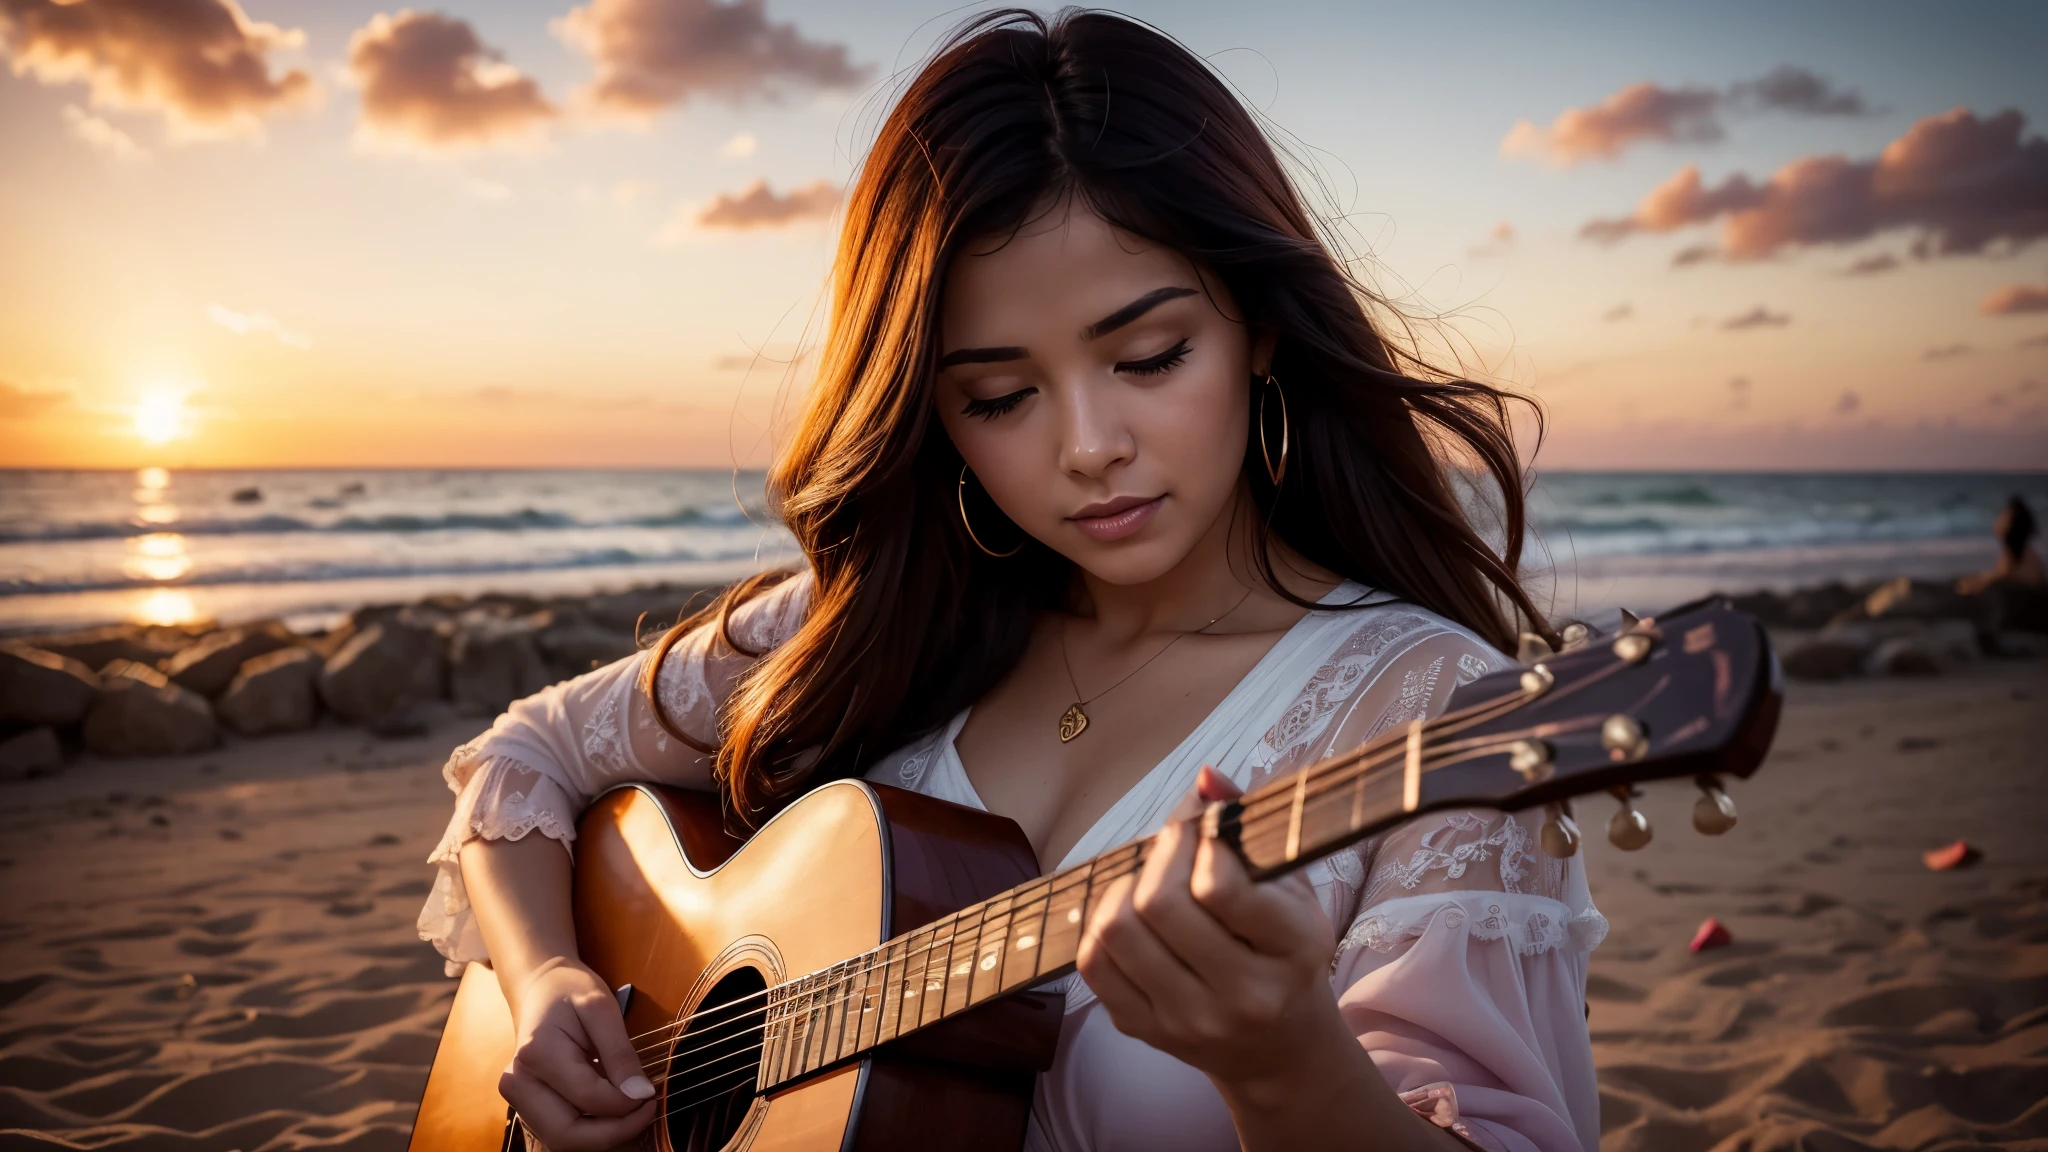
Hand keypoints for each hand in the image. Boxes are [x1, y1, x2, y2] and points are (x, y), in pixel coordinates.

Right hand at [498, 957, 658, 1149]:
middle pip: (567, 1135)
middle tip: (645, 1111)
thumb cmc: (571, 992)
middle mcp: (518, 1082)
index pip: (588, 1099)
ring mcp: (517, 1098)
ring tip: (631, 1111)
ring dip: (602, 1136)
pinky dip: (590, 1132)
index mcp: (537, 1052)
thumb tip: (639, 1095)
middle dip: (613, 1133)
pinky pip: (560, 1134)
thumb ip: (620, 1054)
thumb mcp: (602, 1009)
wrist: (540, 989)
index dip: (626, 1105)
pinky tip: (611, 1111)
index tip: (650, 1094)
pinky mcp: (525, 1106)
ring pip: (561, 1141)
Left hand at [1075, 767, 1351, 1106]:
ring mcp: (1190, 1020)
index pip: (1222, 887)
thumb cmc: (1287, 954)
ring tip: (1150, 878)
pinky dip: (1101, 924)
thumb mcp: (1294, 890)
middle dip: (1160, 854)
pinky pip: (1093, 965)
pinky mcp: (1147, 1032)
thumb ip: (1252, 828)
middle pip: (1159, 903)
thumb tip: (1204, 778)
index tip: (1208, 832)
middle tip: (1174, 842)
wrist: (1281, 1049)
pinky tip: (1130, 914)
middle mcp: (1244, 995)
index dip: (1202, 842)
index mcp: (1293, 950)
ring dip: (1125, 886)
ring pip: (1117, 931)